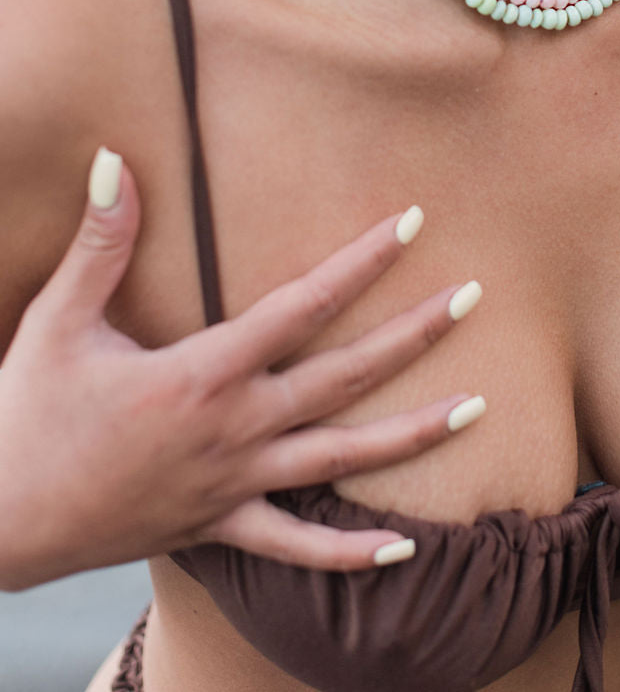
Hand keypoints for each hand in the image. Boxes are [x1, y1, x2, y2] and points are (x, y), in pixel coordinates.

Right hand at [0, 152, 484, 589]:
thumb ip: (101, 242)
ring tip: (479, 409)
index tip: (413, 224)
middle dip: (417, 334)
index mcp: (203, 372)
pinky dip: (349, 552)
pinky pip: (296, 549)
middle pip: (347, 376)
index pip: (304, 304)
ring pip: (343, 460)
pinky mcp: (218, 528)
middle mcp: (234, 429)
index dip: (363, 262)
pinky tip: (403, 547)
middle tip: (476, 297)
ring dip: (414, 435)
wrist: (0, 521)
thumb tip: (113, 161)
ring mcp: (233, 485)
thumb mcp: (59, 320)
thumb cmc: (28, 416)